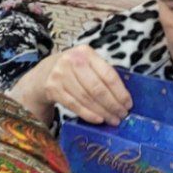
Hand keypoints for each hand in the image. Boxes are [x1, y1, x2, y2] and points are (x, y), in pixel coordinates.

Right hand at [15, 46, 131, 125]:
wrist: (44, 73)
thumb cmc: (73, 69)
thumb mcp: (87, 63)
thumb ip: (102, 73)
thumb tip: (124, 97)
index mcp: (85, 52)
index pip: (108, 74)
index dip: (120, 92)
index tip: (128, 104)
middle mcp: (71, 61)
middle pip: (97, 88)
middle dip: (113, 104)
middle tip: (122, 115)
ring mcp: (60, 75)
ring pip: (86, 98)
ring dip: (102, 112)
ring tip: (113, 120)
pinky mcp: (52, 88)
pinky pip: (74, 104)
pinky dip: (88, 114)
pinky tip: (98, 119)